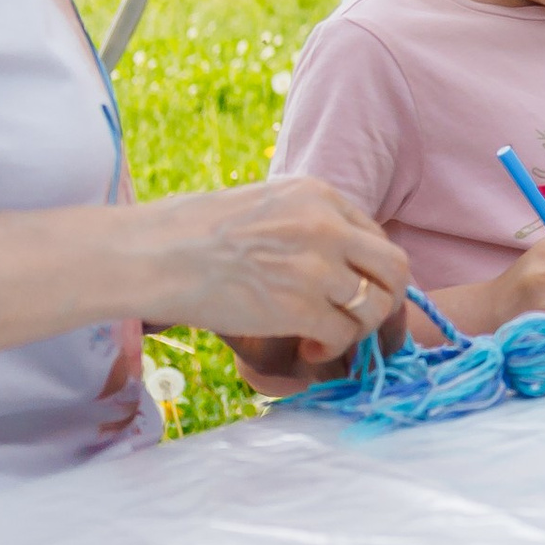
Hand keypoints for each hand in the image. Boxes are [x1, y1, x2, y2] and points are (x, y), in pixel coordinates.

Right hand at [133, 177, 408, 365]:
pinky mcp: (299, 307)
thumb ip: (305, 223)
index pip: (375, 235)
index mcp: (319, 195)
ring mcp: (316, 266)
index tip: (349, 290)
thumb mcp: (263, 204)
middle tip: (358, 318)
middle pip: (395, 268)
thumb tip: (334, 257)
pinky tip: (308, 349)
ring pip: (377, 305)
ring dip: (359, 328)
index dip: (368, 269)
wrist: (149, 254)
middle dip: (385, 298)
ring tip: (326, 336)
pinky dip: (332, 349)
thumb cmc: (189, 231)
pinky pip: (344, 335)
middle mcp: (327, 226)